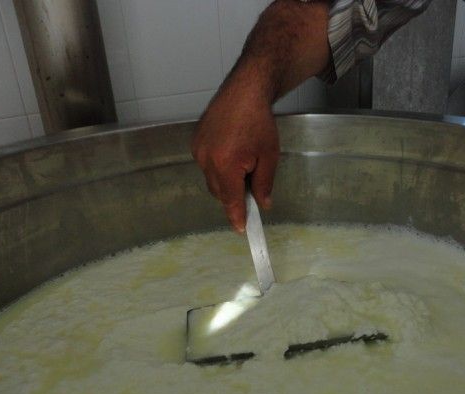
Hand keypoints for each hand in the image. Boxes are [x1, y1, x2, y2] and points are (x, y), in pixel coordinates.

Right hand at [192, 79, 278, 232]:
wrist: (244, 91)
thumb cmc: (259, 122)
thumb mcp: (269, 156)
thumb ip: (264, 184)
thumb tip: (262, 205)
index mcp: (226, 165)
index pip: (231, 200)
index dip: (236, 217)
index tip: (241, 230)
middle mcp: (206, 160)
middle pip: (219, 192)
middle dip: (234, 194)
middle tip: (252, 184)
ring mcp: (198, 150)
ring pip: (212, 179)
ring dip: (226, 180)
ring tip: (243, 162)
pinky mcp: (195, 142)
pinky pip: (206, 165)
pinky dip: (218, 167)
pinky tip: (232, 153)